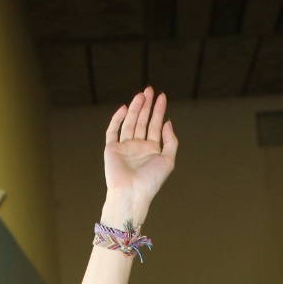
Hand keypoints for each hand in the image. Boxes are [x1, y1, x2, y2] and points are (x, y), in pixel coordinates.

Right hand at [102, 87, 177, 225]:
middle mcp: (138, 147)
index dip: (159, 111)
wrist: (131, 193)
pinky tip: (124, 108)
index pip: (156, 126)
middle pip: (143, 121)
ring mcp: (125, 147)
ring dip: (135, 108)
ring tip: (141, 94)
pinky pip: (113, 131)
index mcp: (152, 151)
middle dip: (147, 106)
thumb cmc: (150, 181)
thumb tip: (168, 123)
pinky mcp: (112, 149)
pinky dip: (117, 119)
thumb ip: (170, 141)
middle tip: (150, 89)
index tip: (162, 96)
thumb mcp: (168, 161)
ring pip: (130, 123)